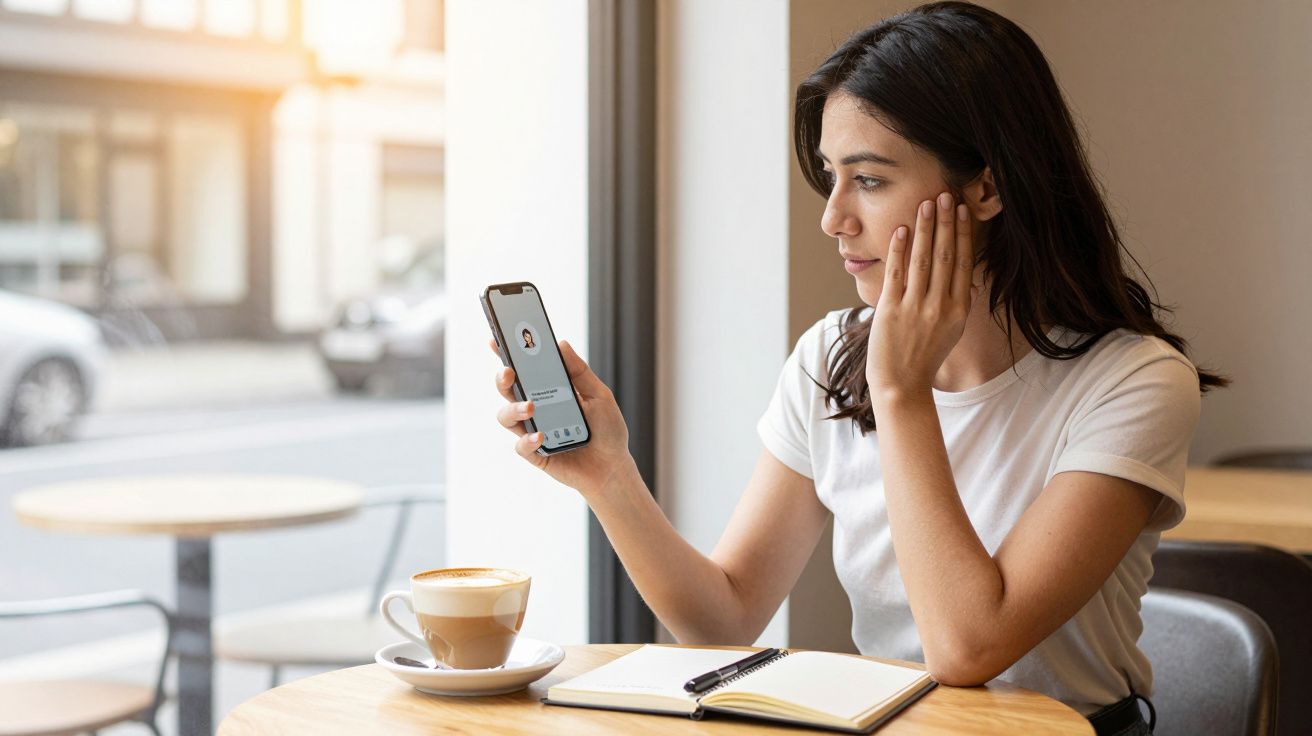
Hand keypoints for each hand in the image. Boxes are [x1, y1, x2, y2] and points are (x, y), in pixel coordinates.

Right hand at [490, 338, 636, 497]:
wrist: (613, 466)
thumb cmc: (606, 429)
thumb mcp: (599, 395)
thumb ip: (579, 372)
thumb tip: (561, 344)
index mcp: (548, 390)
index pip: (523, 369)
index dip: (506, 354)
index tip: (496, 339)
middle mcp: (535, 408)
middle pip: (507, 390)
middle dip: (503, 378)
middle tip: (508, 371)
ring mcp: (532, 430)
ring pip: (506, 416)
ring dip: (514, 409)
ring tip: (531, 406)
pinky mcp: (535, 453)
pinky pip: (521, 446)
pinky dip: (528, 440)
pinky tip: (541, 436)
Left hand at [866, 192, 976, 410]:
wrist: (902, 385)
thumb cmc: (924, 357)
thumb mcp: (951, 331)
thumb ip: (957, 303)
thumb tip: (967, 277)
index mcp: (958, 309)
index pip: (962, 262)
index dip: (962, 234)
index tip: (962, 210)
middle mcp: (940, 306)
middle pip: (944, 255)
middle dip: (945, 222)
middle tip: (946, 195)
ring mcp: (915, 308)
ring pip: (922, 259)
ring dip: (924, 229)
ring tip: (926, 204)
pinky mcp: (891, 310)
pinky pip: (896, 273)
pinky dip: (900, 249)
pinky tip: (902, 230)